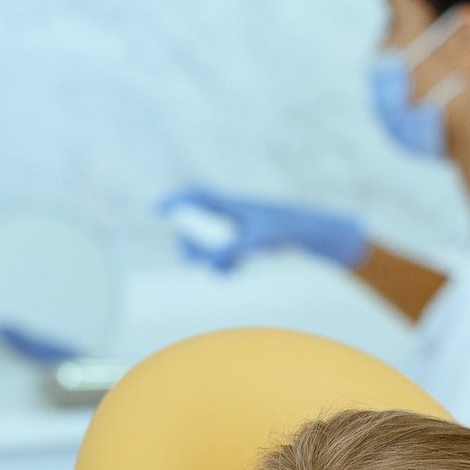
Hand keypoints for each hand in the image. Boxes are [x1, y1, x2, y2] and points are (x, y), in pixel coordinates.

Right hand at [157, 186, 367, 270]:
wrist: (311, 235)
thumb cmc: (286, 229)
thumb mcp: (256, 240)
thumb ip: (230, 249)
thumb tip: (208, 262)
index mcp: (232, 204)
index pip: (197, 196)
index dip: (175, 201)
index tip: (158, 211)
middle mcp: (230, 214)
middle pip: (196, 225)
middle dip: (190, 245)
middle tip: (193, 262)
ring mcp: (235, 228)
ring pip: (208, 244)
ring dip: (209, 260)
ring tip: (225, 273)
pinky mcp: (243, 242)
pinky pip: (221, 254)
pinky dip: (222, 265)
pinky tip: (232, 273)